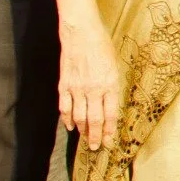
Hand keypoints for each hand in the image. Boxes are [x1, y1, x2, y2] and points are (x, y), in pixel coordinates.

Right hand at [58, 16, 122, 151]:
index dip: (109, 130)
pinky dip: (66, 119)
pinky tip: (70, 126)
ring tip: (85, 139)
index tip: (109, 141)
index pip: (110, 114)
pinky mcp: (64, 85)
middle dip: (95, 137)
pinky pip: (64, 107)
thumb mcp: (115, 65)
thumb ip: (112, 86)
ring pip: (79, 117)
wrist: (82, 33)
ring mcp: (77, 88)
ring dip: (82, 131)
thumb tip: (110, 104)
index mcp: (109, 84)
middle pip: (94, 120)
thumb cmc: (102, 46)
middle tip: (95, 148)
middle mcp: (93, 89)